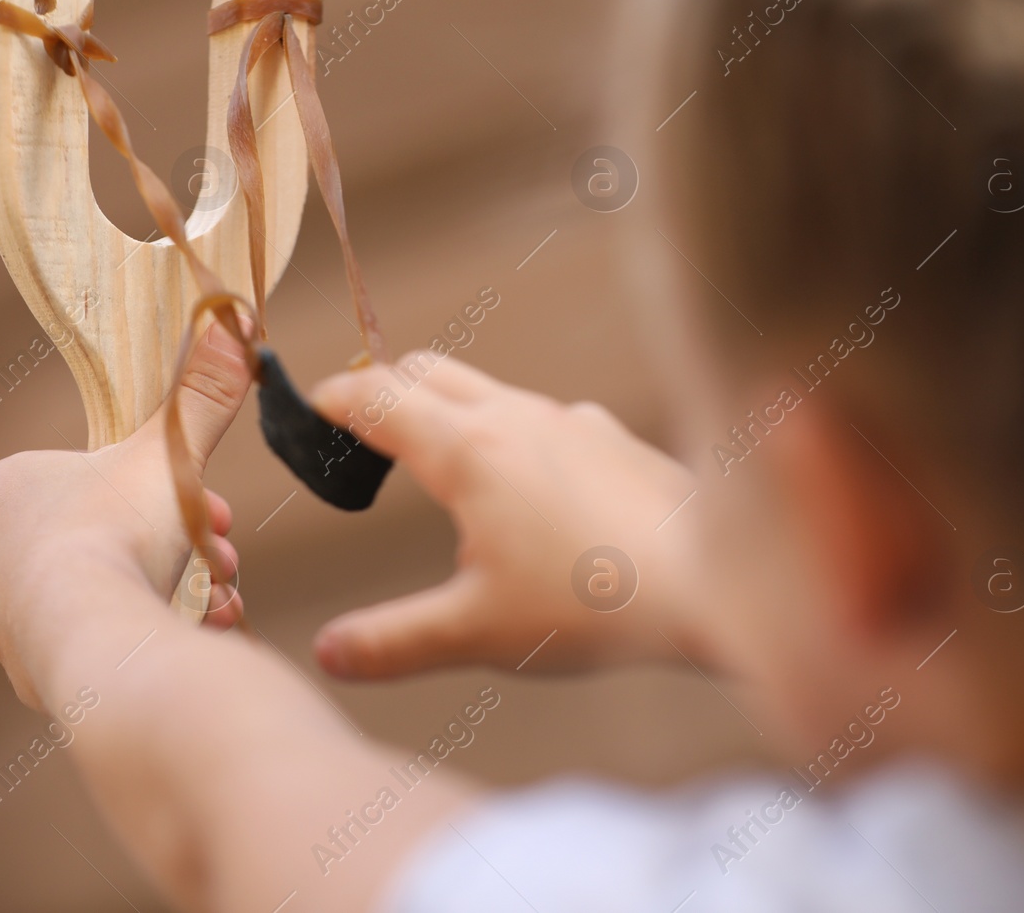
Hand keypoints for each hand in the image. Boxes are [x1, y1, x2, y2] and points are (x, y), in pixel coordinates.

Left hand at [0, 321, 250, 710]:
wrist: (94, 638)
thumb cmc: (121, 532)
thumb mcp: (174, 452)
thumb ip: (203, 394)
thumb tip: (235, 325)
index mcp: (16, 486)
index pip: (100, 479)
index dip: (169, 492)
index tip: (216, 510)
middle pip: (111, 539)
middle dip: (179, 547)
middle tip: (222, 557)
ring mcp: (6, 618)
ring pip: (108, 596)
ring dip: (173, 593)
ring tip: (218, 602)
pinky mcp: (27, 673)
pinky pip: (99, 649)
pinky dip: (145, 640)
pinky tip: (187, 638)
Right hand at [309, 352, 697, 677]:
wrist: (717, 582)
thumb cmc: (594, 605)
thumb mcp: (478, 633)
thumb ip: (393, 642)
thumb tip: (327, 653)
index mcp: (468, 451)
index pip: (375, 398)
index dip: (330, 400)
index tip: (306, 412)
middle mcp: (514, 417)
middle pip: (422, 370)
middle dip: (379, 390)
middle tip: (356, 434)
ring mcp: (568, 419)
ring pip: (484, 388)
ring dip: (443, 408)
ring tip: (434, 465)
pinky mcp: (609, 436)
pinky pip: (539, 416)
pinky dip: (505, 432)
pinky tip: (526, 493)